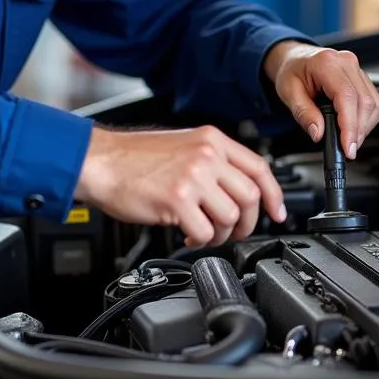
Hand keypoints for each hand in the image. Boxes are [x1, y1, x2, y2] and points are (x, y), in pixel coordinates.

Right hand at [75, 125, 286, 247]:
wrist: (100, 161)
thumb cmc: (134, 157)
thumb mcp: (183, 145)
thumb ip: (212, 161)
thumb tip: (237, 189)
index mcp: (211, 139)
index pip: (259, 167)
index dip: (274, 195)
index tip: (277, 212)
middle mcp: (207, 154)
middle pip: (250, 195)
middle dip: (247, 222)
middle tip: (234, 231)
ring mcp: (193, 176)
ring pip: (230, 216)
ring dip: (220, 233)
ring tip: (203, 231)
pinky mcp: (177, 200)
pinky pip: (204, 231)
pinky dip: (198, 239)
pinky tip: (185, 232)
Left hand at [264, 41, 378, 157]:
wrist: (294, 58)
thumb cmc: (290, 71)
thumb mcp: (288, 93)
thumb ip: (304, 113)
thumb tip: (318, 133)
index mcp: (326, 63)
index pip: (347, 97)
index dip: (350, 125)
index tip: (348, 146)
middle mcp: (346, 63)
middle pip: (365, 102)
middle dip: (358, 131)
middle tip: (347, 149)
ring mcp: (356, 69)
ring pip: (374, 103)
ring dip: (364, 126)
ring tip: (349, 140)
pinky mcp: (362, 77)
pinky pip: (373, 100)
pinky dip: (366, 119)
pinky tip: (353, 127)